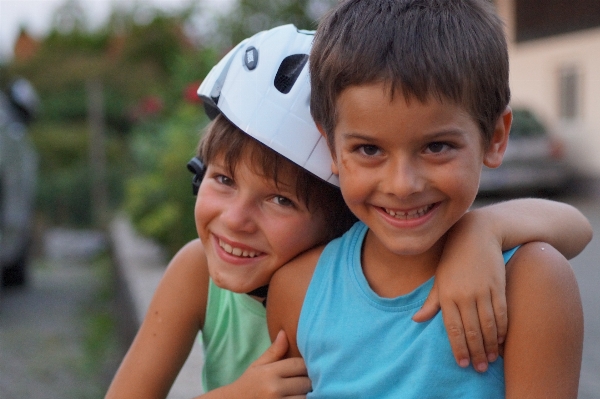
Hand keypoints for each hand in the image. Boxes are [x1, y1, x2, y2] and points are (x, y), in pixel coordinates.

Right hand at [228, 330, 310, 397]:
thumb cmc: (248, 384)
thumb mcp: (257, 366)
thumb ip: (273, 351)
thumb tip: (284, 332)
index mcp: (269, 372)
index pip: (299, 365)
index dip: (307, 365)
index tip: (306, 367)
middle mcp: (274, 388)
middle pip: (305, 382)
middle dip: (308, 380)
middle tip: (306, 380)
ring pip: (305, 396)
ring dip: (307, 394)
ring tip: (302, 390)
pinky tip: (299, 396)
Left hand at [413, 214, 506, 372]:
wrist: (476, 235)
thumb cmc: (453, 260)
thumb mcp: (439, 279)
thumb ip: (432, 302)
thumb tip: (416, 320)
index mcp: (447, 294)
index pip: (453, 328)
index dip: (458, 348)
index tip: (462, 364)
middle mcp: (465, 294)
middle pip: (472, 331)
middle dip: (476, 352)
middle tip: (479, 369)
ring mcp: (483, 291)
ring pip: (489, 325)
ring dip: (491, 345)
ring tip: (491, 359)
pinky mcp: (498, 286)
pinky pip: (502, 313)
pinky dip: (503, 329)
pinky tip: (502, 341)